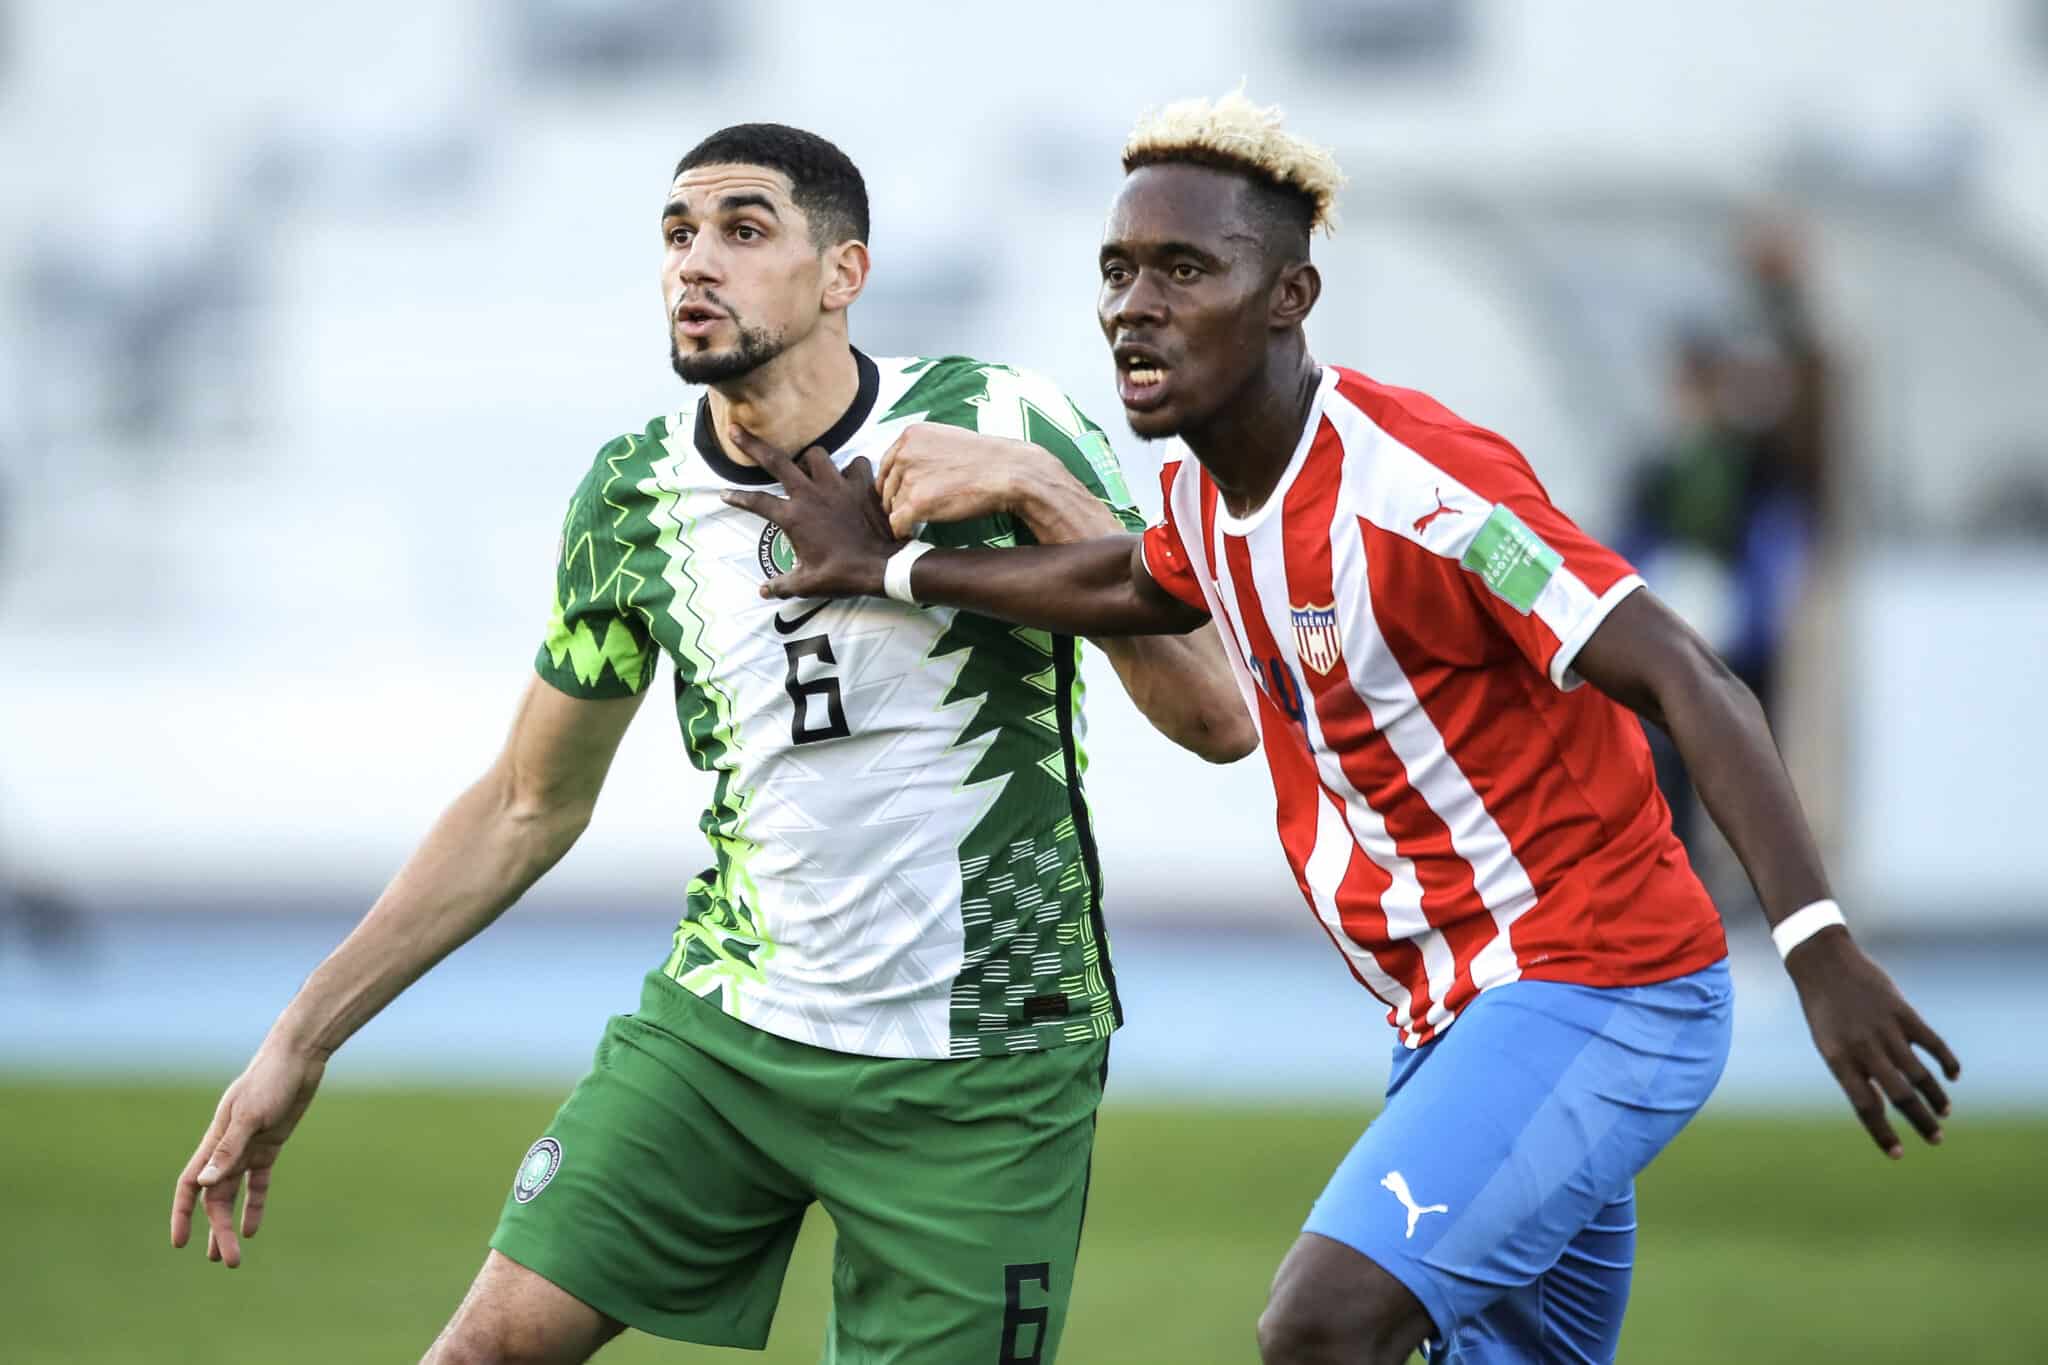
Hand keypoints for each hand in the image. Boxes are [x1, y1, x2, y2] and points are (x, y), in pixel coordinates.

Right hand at [170, 1041, 325, 1266]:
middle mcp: (228, 1147)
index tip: (180, 1243)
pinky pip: (258, 1182)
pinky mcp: (271, 1144)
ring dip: (231, 1224)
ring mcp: (249, 1146)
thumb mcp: (250, 1115)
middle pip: (215, 1198)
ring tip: (231, 1255)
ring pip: (233, 1194)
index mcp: (215, 1140)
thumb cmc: (270, 1080)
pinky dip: (255, 1204)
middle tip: (227, 1262)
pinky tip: (254, 1228)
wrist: (298, 1056)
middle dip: (218, 1230)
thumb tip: (205, 1184)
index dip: (183, 1214)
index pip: (191, 1184)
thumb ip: (228, 1150)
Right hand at [720, 425, 900, 599]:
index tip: (724, 493)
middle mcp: (811, 495)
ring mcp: (837, 485)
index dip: (737, 497)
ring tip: (808, 470)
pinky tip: (849, 479)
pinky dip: (852, 469)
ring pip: (816, 454)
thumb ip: (783, 585)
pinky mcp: (862, 483)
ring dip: (809, 460)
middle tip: (736, 430)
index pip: (757, 502)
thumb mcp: (808, 584)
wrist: (882, 566)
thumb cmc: (843, 574)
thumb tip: (763, 592)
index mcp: (794, 517)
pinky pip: (855, 463)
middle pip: (776, 461)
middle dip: (752, 444)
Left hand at [874, 425, 1049, 537]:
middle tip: (912, 513)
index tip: (902, 496)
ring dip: (904, 516)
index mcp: (911, 435)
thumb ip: (924, 451)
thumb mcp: (948, 440)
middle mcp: (905, 453)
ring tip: (919, 522)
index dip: (894, 484)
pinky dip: (903, 531)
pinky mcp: (917, 503)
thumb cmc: (987, 460)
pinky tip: (914, 533)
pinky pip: (897, 524)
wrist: (1009, 472)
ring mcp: (910, 478)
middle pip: (886, 487)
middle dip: (896, 501)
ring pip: (892, 506)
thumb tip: (908, 471)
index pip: (887, 464)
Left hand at [1787, 928, 1960, 1158]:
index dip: (1882, 1133)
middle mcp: (1864, 1048)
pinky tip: (1952, 1076)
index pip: (1865, 1106)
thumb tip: (1881, 1105)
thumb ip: (1854, 1072)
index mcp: (1839, 1059)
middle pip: (1900, 1095)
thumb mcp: (1828, 1044)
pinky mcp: (1903, 1012)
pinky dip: (1946, 1061)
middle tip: (1935, 1139)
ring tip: (1944, 1113)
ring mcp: (1885, 1029)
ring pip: (1920, 1073)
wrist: (1823, 963)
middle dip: (1920, 1121)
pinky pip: (1933, 1043)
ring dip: (1936, 1098)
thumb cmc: (1824, 1010)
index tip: (1898, 1154)